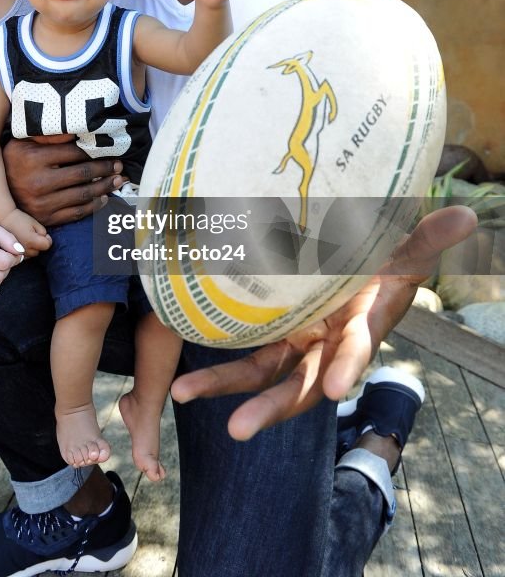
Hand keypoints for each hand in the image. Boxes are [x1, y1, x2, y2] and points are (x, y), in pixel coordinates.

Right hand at [1, 207, 51, 257]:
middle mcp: (24, 250)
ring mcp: (17, 254)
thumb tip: (46, 241)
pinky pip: (23, 256)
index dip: (47, 239)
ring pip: (31, 255)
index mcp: (31, 241)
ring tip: (24, 237)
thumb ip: (43, 232)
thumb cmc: (19, 219)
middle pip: (39, 251)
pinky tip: (19, 243)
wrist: (1, 220)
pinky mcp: (12, 255)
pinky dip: (24, 251)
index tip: (43, 233)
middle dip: (38, 244)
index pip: (47, 245)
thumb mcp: (34, 222)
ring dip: (31, 248)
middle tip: (32, 234)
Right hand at [3, 135, 124, 226]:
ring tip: (117, 180)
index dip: (96, 151)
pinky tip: (103, 198)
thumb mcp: (23, 142)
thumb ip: (48, 136)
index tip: (111, 150)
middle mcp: (38, 182)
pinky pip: (76, 213)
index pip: (74, 153)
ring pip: (83, 194)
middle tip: (119, 166)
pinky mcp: (46, 218)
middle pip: (83, 173)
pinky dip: (94, 206)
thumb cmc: (13, 162)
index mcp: (34, 158)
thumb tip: (76, 131)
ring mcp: (43, 203)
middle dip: (106, 169)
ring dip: (105, 187)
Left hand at [170, 206, 476, 439]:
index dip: (348, 366)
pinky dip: (214, 359)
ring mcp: (296, 339)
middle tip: (238, 429)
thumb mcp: (402, 245)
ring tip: (182, 393)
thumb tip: (468, 218)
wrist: (351, 256)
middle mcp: (325, 343)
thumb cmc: (378, 255)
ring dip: (223, 385)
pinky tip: (179, 368)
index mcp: (359, 324)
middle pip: (299, 382)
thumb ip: (427, 236)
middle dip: (270, 407)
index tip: (338, 390)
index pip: (356, 350)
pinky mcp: (271, 329)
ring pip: (260, 371)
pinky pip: (241, 347)